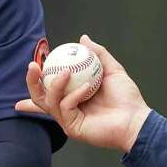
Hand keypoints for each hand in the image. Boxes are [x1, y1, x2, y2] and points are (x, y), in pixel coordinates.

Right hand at [15, 34, 151, 152]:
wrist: (135, 119)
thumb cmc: (126, 98)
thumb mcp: (111, 70)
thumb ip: (98, 54)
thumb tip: (83, 38)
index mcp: (72, 97)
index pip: (48, 90)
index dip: (34, 83)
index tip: (31, 65)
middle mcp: (67, 109)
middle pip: (39, 97)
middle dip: (31, 82)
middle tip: (32, 66)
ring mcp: (68, 119)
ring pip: (49, 101)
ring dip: (55, 84)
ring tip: (66, 72)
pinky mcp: (72, 127)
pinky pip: (66, 106)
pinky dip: (75, 94)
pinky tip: (86, 88)